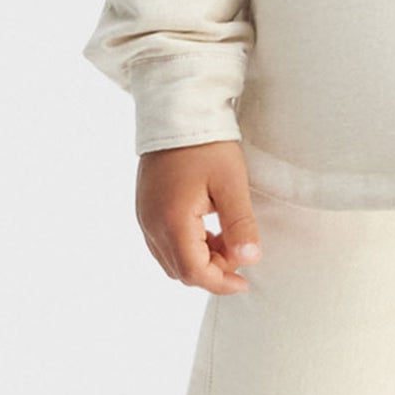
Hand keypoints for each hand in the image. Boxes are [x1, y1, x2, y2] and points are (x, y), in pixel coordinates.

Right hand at [136, 140, 261, 292]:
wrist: (176, 111)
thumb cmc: (207, 145)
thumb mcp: (232, 184)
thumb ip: (240, 225)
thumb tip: (250, 260)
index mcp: (172, 221)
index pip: (194, 272)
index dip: (221, 283)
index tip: (245, 281)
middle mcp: (151, 224)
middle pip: (180, 271)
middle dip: (212, 272)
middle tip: (240, 253)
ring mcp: (144, 217)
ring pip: (170, 260)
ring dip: (200, 260)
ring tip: (227, 240)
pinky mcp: (145, 208)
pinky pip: (163, 243)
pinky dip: (187, 247)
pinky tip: (208, 229)